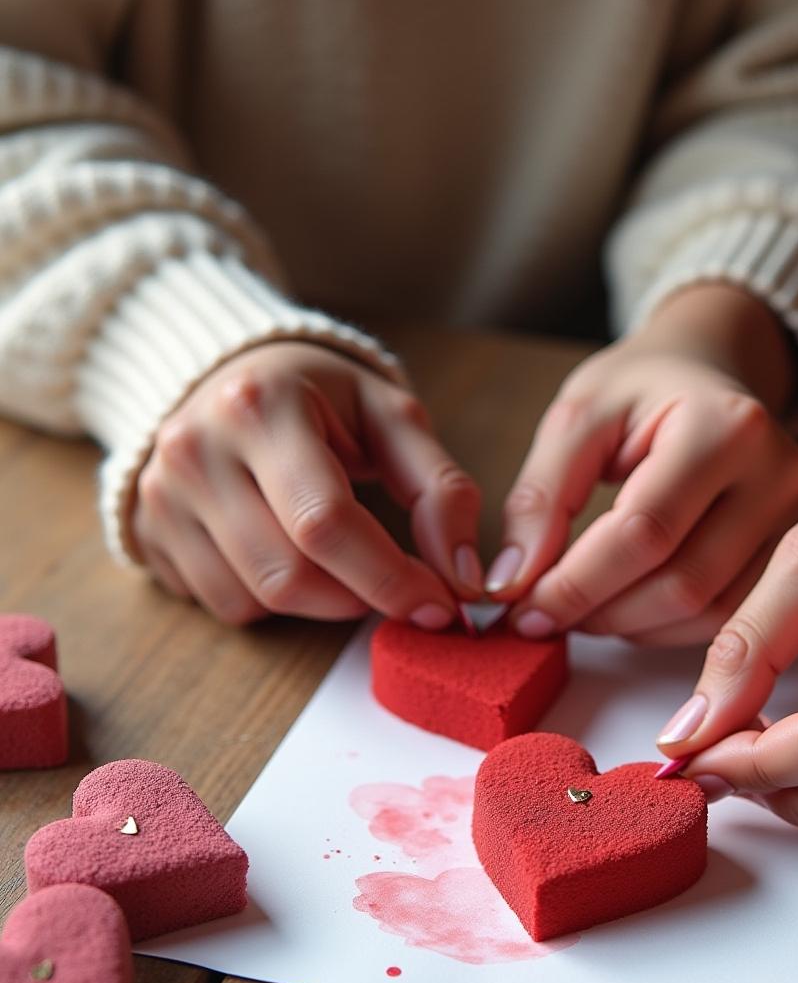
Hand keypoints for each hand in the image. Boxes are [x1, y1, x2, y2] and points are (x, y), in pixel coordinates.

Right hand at [131, 343, 481, 624]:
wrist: (225, 377)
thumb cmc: (320, 398)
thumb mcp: (390, 416)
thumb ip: (439, 489)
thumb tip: (465, 578)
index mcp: (258, 407)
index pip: (325, 521)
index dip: (390, 577)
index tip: (440, 604)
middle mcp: (194, 451)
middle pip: (288, 574)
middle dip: (360, 598)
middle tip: (401, 589)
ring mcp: (161, 497)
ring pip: (255, 601)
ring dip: (319, 602)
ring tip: (343, 560)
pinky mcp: (148, 534)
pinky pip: (224, 605)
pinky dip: (272, 601)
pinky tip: (288, 554)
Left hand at [487, 283, 797, 644]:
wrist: (706, 371)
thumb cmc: (639, 390)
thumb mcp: (578, 416)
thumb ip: (541, 496)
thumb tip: (513, 582)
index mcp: (724, 425)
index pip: (645, 531)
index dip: (576, 582)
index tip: (521, 607)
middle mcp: (776, 473)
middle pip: (682, 581)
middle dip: (599, 612)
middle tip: (541, 616)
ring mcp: (792, 517)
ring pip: (706, 611)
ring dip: (628, 628)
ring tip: (576, 611)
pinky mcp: (788, 550)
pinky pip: (724, 615)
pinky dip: (662, 629)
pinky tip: (621, 610)